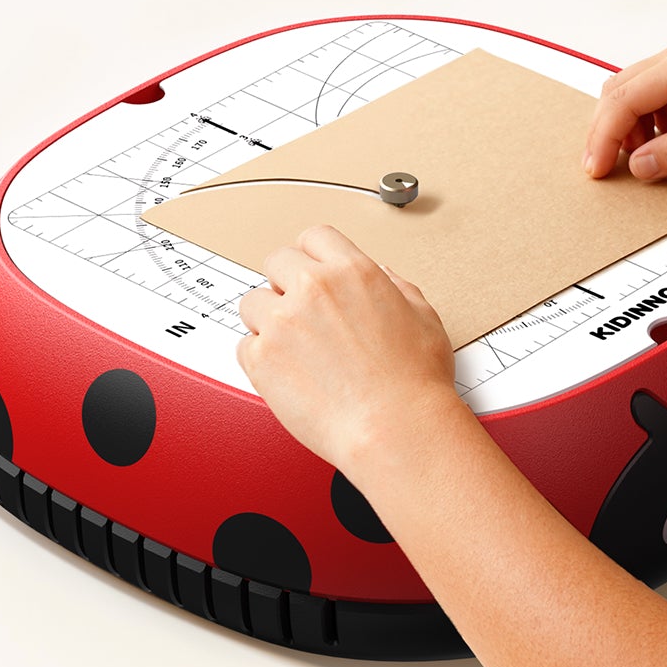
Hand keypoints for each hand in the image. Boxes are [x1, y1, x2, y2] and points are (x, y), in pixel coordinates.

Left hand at [237, 225, 464, 477]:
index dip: (312, 256)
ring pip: (252, 302)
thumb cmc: (414, 383)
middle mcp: (313, 289)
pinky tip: (288, 374)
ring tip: (294, 349)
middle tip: (300, 313)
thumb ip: (395, 287)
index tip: (310, 273)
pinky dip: (260, 359)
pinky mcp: (261, 358)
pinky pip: (243, 345)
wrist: (395, 429)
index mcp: (353, 272)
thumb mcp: (423, 317)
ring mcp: (283, 322)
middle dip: (285, 284)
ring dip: (267, 320)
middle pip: (276, 262)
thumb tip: (380, 278)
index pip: (314, 237)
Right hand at [582, 41, 666, 180]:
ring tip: (649, 160)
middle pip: (619, 93)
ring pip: (635, 97)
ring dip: (632, 130)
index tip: (597, 170)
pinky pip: (658, 101)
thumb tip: (641, 165)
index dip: (603, 138)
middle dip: (609, 132)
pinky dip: (654, 126)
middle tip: (607, 169)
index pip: (622, 100)